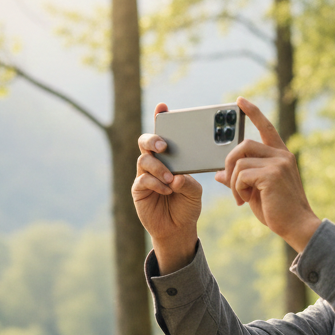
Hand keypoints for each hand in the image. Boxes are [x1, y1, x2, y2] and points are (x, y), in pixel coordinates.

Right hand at [132, 102, 202, 270]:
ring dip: (159, 168)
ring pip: (144, 160)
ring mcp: (145, 175)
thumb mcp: (195, 191)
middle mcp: (155, 162)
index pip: (163, 134)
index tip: (163, 107)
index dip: (160, 118)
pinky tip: (167, 189)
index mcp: (170, 157)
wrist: (178, 228)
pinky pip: (143, 180)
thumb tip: (177, 176)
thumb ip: (189, 182)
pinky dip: (156, 183)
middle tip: (164, 146)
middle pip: (146, 141)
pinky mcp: (139, 189)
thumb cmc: (187, 204)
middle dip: (153, 139)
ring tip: (171, 179)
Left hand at [216, 97, 320, 252]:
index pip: (266, 127)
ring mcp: (278, 163)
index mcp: (281, 156)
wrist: (297, 227)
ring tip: (240, 197)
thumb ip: (241, 178)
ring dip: (233, 182)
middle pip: (244, 144)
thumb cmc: (278, 211)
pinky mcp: (272, 174)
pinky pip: (241, 174)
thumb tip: (220, 173)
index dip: (252, 112)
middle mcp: (282, 155)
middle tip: (231, 182)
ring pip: (240, 161)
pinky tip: (244, 201)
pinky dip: (237, 189)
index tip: (239, 101)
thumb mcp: (256, 191)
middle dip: (229, 162)